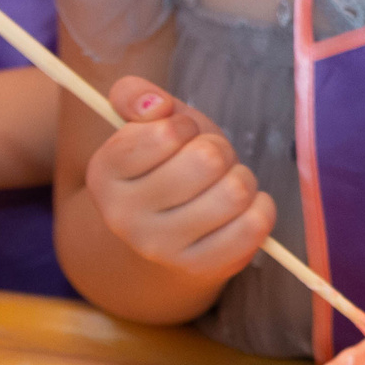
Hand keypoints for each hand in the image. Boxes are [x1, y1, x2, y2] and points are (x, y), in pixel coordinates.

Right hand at [84, 77, 273, 282]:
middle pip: (207, 159)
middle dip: (219, 149)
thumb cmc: (166, 168)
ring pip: (236, 190)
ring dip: (241, 178)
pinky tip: (242, 209)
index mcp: (103, 174)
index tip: (180, 136)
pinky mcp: (200, 267)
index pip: (165, 132)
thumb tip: (153, 104)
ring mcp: (161, 247)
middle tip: (209, 161)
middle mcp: (123, 216)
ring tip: (224, 185)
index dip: (184, 125)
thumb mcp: (147, 125)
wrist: (165, 237)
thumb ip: (136, 97)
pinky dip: (261, 207)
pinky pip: (255, 224)